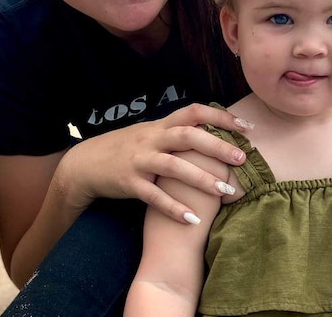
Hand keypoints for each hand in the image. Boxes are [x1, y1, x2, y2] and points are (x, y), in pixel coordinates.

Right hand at [55, 103, 251, 222]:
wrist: (85, 163)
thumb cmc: (125, 149)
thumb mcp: (150, 134)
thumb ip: (177, 132)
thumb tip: (212, 127)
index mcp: (160, 126)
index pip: (194, 112)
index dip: (221, 116)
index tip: (247, 127)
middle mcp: (151, 139)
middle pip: (188, 137)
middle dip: (217, 147)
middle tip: (242, 159)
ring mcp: (139, 161)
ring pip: (174, 167)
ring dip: (202, 179)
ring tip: (226, 191)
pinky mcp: (129, 183)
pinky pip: (154, 197)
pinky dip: (174, 208)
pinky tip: (192, 219)